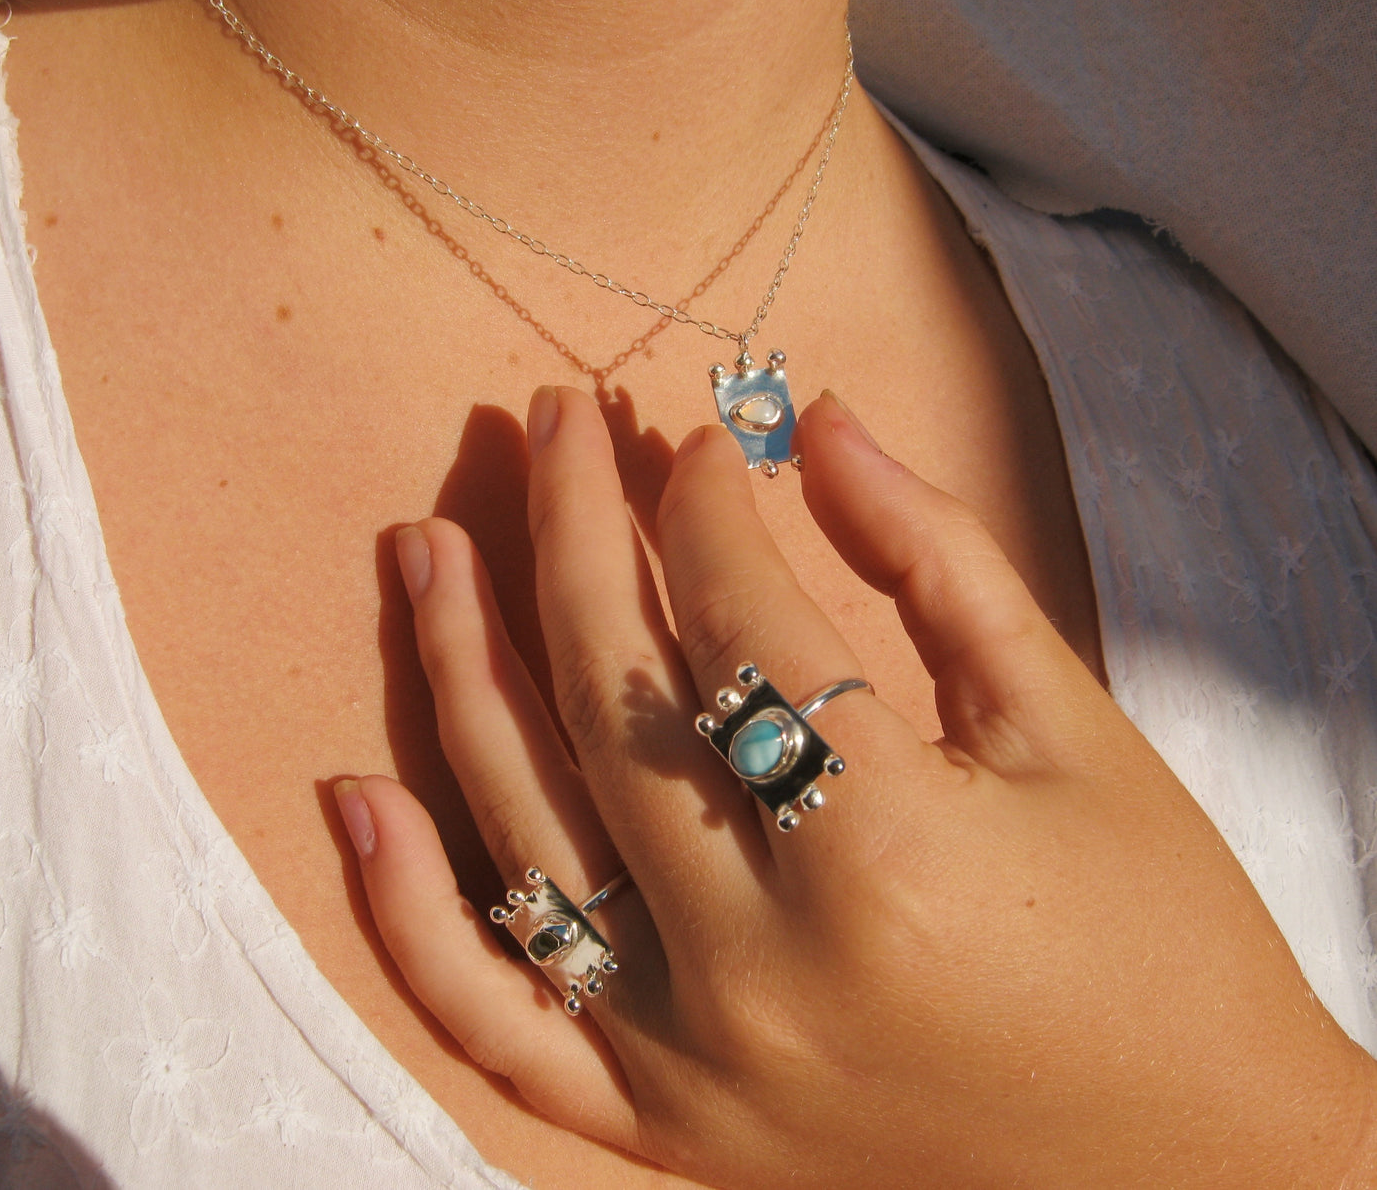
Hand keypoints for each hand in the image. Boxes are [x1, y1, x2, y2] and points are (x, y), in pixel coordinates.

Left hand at [336, 387, 1376, 1186]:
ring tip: (428, 541)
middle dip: (574, 530)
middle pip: (614, 698)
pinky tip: (356, 791)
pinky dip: (407, 908)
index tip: (695, 437)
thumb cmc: (1152, 934)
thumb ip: (937, 561)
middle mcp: (757, 966)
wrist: (1177, 1165)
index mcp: (888, 859)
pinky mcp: (656, 1119)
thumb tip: (814, 422)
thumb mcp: (1072, 728)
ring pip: (521, 827)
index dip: (707, 504)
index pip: (742, 623)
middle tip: (553, 419)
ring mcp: (685, 1057)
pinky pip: (489, 1013)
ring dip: (461, 666)